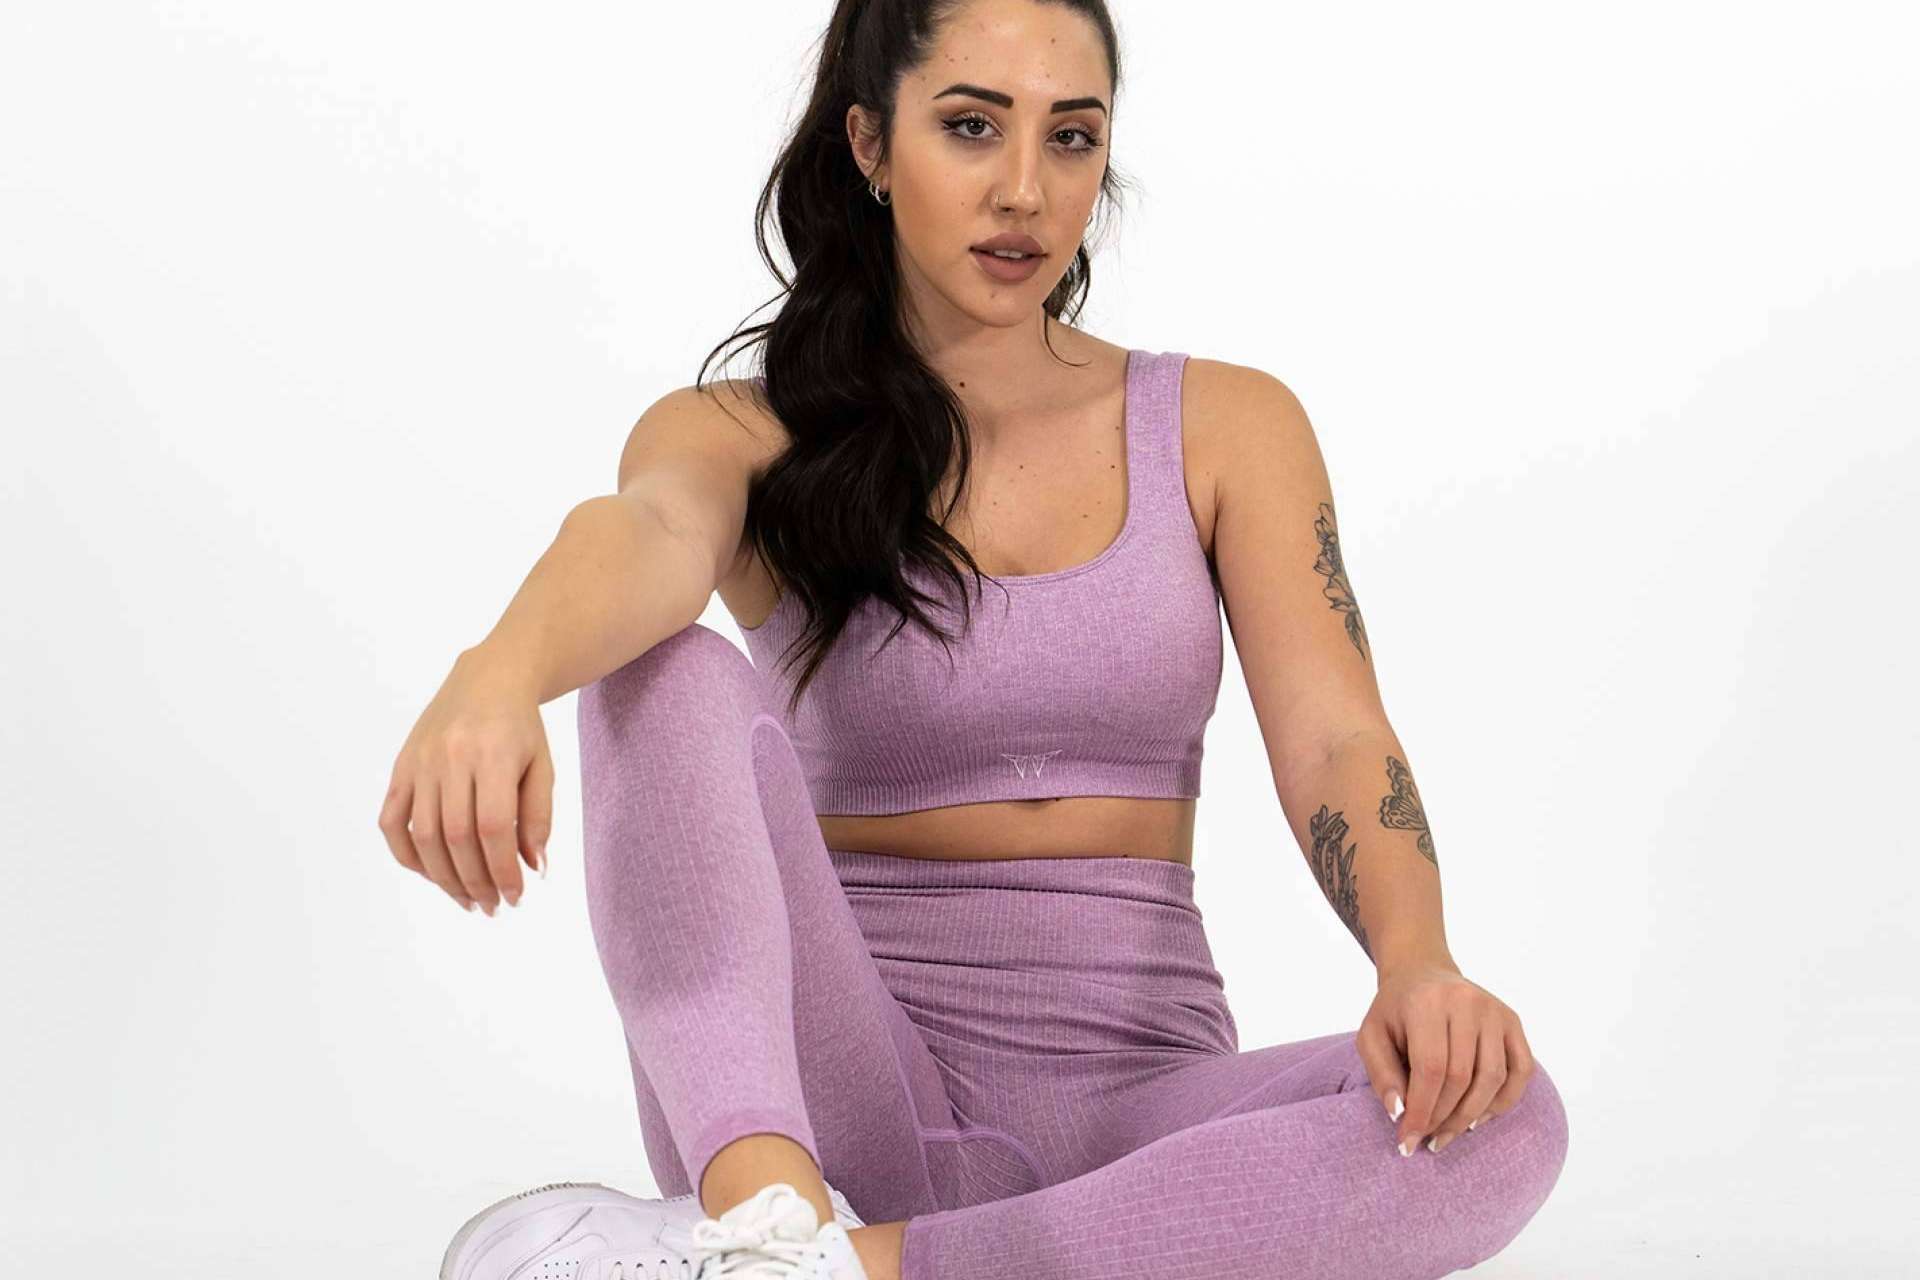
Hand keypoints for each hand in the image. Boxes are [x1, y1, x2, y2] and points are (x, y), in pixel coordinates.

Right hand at [377, 647, 552, 914]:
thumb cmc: (521, 727)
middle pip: (456, 837)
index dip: (502, 869)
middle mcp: (451, 758)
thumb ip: (539, 818)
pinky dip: (407, 854)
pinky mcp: (401, 766)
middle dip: (475, 881)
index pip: (493, 828)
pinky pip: (392, 821)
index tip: (515, 896)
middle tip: (492, 906)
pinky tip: (431, 874)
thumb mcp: (542, 767)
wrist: (488, 678)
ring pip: (423, 835)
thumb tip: (534, 870)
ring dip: (443, 878)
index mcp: (493, 755)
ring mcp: (420, 762)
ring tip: (467, 900)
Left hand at [1355, 962, 1536, 1156]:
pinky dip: (1503, 1101)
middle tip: (1427, 1140)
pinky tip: (1479, 1118)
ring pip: (1492, 1078)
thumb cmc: (1394, 1011)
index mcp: (1427, 1003)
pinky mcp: (1512, 1021)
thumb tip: (1400, 1113)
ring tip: (1448, 1134)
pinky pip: (1521, 1071)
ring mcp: (1495, 1011)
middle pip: (1462, 1077)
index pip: (1430, 1068)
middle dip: (1443, 1117)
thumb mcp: (1372, 1036)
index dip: (1421, 1111)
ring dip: (1470, 1116)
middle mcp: (1466, 1002)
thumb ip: (1381, 1074)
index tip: (1407, 1142)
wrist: (1422, 973)